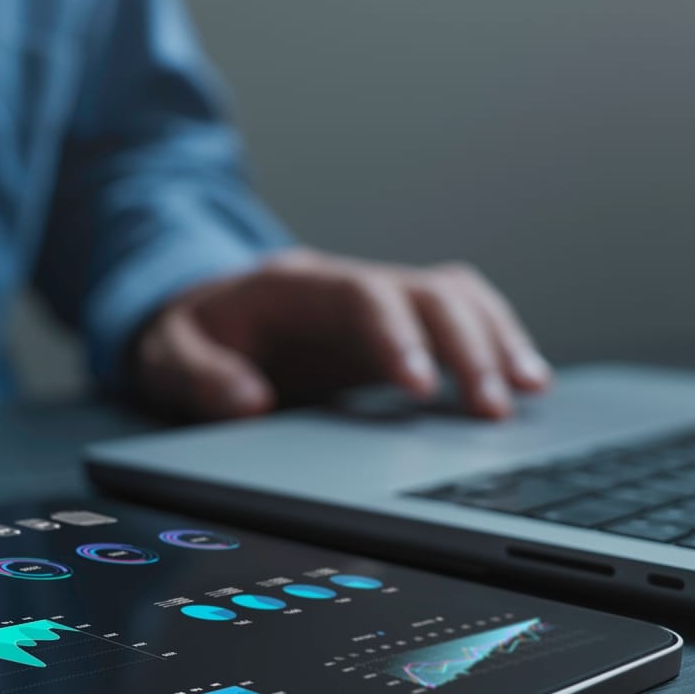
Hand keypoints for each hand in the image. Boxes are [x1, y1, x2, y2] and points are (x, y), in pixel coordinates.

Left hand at [130, 247, 549, 419]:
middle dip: (467, 346)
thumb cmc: (185, 335)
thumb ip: (200, 377)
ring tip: (528, 391)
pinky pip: (458, 324)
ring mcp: (379, 306)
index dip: (397, 336)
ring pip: (457, 301)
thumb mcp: (166, 355)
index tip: (420, 387)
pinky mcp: (397, 332)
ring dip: (496, 341)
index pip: (364, 297)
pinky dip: (495, 346)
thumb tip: (248, 403)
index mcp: (296, 286)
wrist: (196, 319)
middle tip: (493, 407)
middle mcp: (349, 286)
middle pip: (429, 293)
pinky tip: (522, 385)